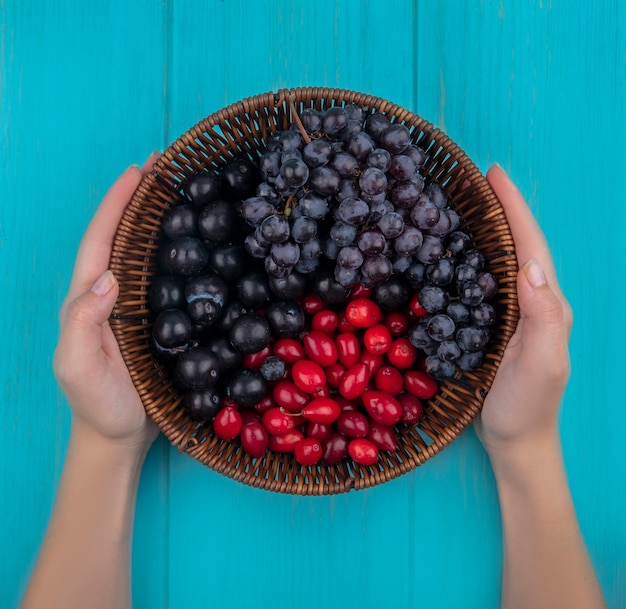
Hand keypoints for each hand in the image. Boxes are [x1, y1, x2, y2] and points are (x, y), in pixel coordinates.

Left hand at [53, 154, 160, 454]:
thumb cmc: (96, 404)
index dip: (117, 204)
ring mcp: (134, 307)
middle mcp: (111, 294)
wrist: (118, 436)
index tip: (138, 172)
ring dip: (157, 218)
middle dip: (138, 198)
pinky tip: (194, 243)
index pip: (101, 240)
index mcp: (88, 298)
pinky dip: (175, 252)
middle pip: (122, 236)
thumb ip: (83, 322)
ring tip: (180, 190)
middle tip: (164, 166)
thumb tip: (107, 276)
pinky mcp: (155, 320)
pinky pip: (165, 278)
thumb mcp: (77, 366)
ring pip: (143, 252)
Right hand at [474, 164, 573, 458]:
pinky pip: (488, 283)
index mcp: (547, 306)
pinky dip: (477, 258)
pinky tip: (461, 252)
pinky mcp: (497, 326)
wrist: (517, 442)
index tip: (494, 174)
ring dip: (492, 228)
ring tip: (470, 203)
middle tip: (480, 179)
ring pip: (505, 261)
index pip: (531, 247)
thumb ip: (543, 317)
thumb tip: (532, 267)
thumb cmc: (528, 406)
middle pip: (520, 245)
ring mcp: (515, 315)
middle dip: (504, 209)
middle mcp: (534, 304)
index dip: (514, 209)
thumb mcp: (542, 364)